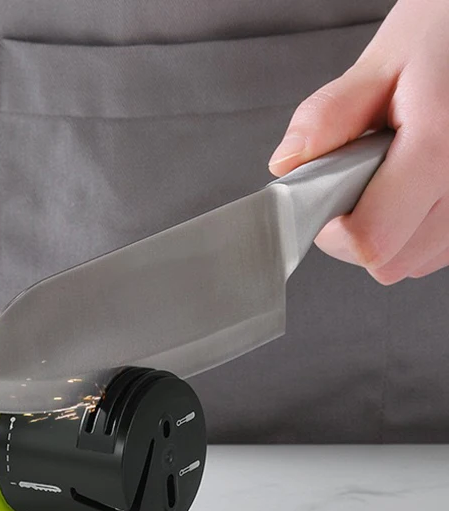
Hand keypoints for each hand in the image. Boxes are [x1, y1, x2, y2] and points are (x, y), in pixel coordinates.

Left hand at [269, 0, 448, 284]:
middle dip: (359, 232)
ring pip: (414, 263)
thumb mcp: (384, 60)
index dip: (334, 232)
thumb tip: (287, 165)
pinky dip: (415, 231)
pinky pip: (436, 250)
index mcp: (439, 149)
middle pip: (390, 262)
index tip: (326, 203)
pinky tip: (414, 188)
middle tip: (358, 180)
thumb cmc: (445, 37)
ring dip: (389, 233)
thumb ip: (329, 116)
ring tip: (394, 175)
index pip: (371, 241)